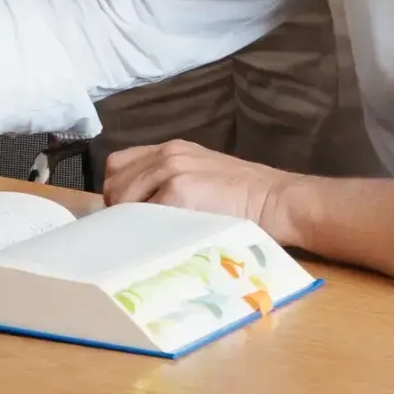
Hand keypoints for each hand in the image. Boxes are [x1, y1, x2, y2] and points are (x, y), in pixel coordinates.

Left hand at [102, 139, 286, 226]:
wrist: (278, 200)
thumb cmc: (246, 198)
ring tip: (147, 239)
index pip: (119, 164)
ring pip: (124, 199)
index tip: (124, 214)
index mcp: (171, 150)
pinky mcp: (179, 192)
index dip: (117, 191)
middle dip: (118, 210)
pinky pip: (144, 215)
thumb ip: (171, 182)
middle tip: (133, 233)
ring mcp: (171, 172)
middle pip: (115, 182)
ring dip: (129, 222)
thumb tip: (138, 209)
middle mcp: (167, 155)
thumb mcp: (203, 176)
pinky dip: (146, 231)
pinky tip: (159, 243)